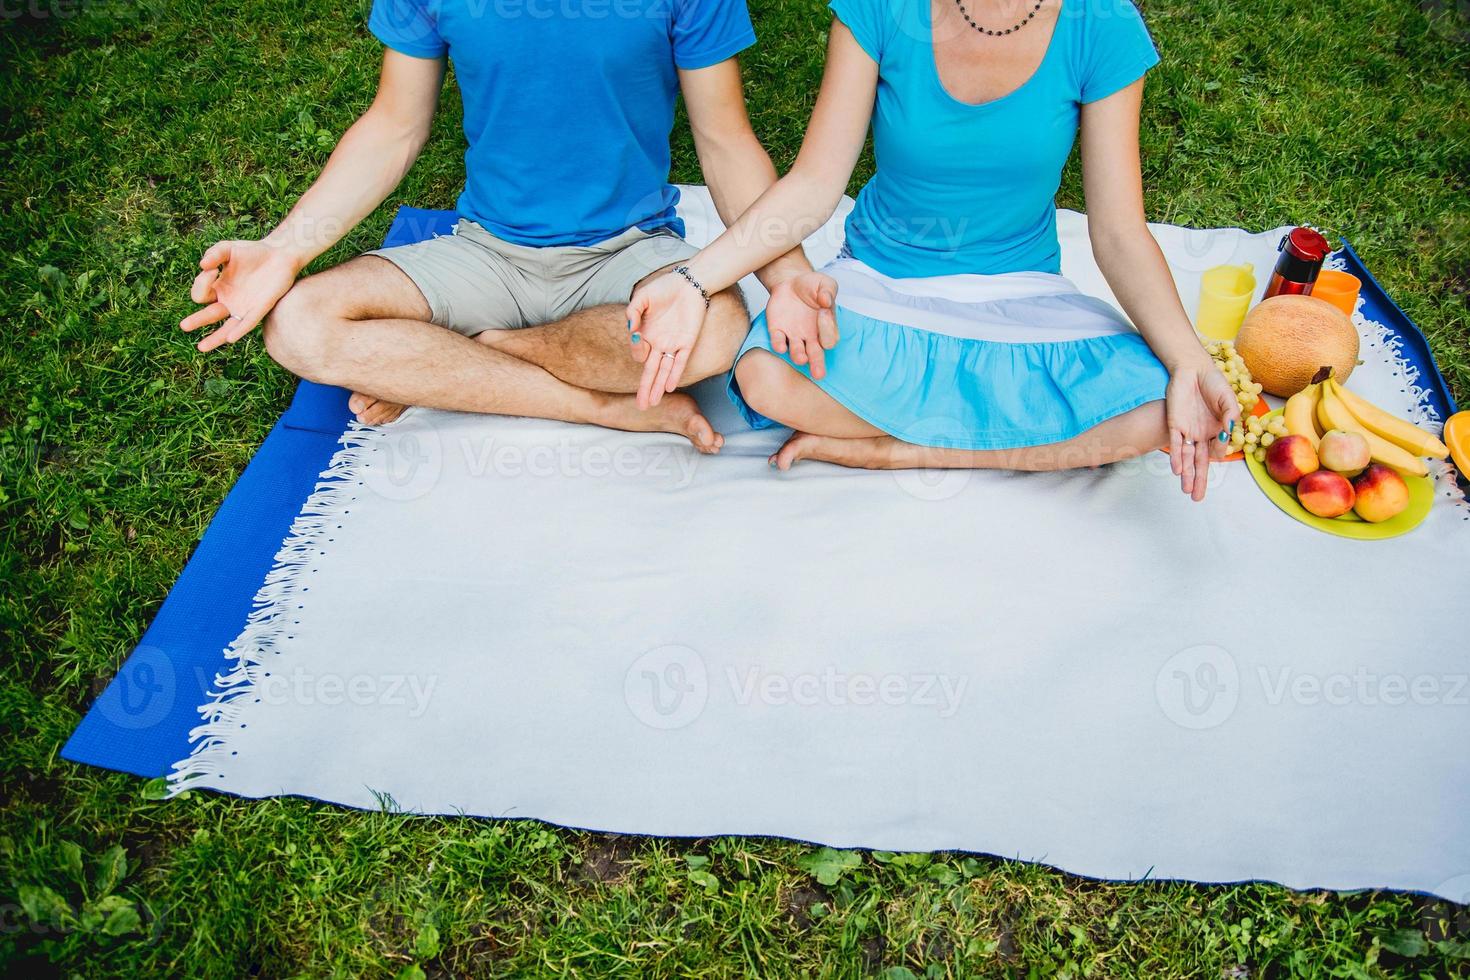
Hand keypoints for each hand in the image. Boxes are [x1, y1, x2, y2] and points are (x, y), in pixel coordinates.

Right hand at [180, 240, 301, 351]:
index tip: (211, 269)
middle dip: (197, 321)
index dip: (201, 284)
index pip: (200, 295)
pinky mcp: (260, 309)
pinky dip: (239, 330)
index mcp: (217, 288)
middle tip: (184, 326)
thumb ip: (214, 254)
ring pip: (226, 328)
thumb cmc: (251, 252)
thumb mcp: (228, 249)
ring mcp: (244, 307)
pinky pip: (248, 323)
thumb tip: (202, 265)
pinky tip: (231, 338)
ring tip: (201, 347)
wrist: (279, 254)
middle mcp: (228, 301)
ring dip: (215, 338)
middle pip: (209, 315)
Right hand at [625, 271, 709, 408]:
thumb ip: (632, 312)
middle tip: (640, 407)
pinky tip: (668, 387)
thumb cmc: (665, 288)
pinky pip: (680, 362)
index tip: (638, 340)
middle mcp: (659, 343)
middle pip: (650, 371)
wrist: (691, 283)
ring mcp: (674, 345)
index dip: (637, 352)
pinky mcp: (688, 343)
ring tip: (651, 404)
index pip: (638, 353)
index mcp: (647, 334)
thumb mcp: (642, 297)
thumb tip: (631, 331)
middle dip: (644, 389)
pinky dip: (674, 374)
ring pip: (664, 372)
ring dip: (657, 388)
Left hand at [764, 271, 838, 378]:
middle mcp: (810, 336)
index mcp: (826, 328)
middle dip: (817, 364)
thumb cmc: (811, 286)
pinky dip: (778, 344)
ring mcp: (793, 335)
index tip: (824, 312)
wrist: (790, 282)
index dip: (827, 328)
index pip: (830, 337)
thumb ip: (828, 290)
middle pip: (815, 355)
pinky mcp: (777, 330)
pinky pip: (777, 341)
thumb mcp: (824, 283)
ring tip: (801, 359)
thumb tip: (826, 300)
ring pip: (797, 351)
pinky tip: (780, 347)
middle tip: (819, 374)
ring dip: (798, 355)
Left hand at [1166, 363, 1241, 501]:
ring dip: (1186, 474)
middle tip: (1197, 499)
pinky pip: (1174, 444)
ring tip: (1187, 492)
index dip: (1219, 453)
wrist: (1193, 369)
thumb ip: (1231, 417)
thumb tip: (1228, 435)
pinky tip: (1177, 470)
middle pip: (1199, 462)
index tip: (1221, 452)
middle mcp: (1200, 434)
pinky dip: (1176, 457)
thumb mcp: (1228, 400)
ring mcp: (1187, 430)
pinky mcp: (1174, 424)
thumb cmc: (1213, 383)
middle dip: (1199, 481)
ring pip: (1186, 457)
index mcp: (1216, 430)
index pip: (1217, 450)